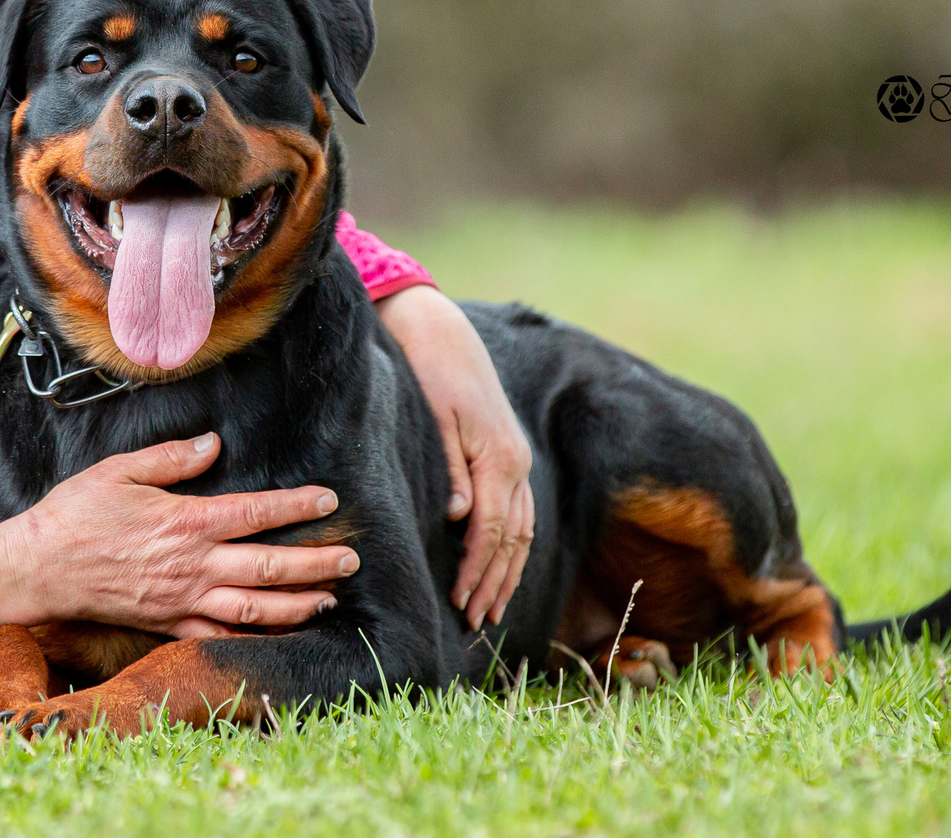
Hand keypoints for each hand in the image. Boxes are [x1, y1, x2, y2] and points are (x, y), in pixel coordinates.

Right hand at [0, 433, 355, 636]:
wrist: (38, 568)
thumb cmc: (75, 514)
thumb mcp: (121, 470)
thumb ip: (172, 458)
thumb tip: (214, 443)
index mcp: (185, 522)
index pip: (255, 512)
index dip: (296, 506)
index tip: (328, 500)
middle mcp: (192, 565)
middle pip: (268, 566)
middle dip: (314, 563)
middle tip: (350, 561)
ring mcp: (182, 599)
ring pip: (254, 608)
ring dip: (296, 605)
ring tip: (328, 599)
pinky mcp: (166, 623)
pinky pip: (219, 634)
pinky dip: (253, 637)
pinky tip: (275, 634)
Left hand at [378, 285, 534, 628]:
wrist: (438, 327)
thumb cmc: (428, 369)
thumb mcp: (435, 416)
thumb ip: (450, 469)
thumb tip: (461, 520)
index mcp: (498, 456)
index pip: (492, 530)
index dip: (476, 571)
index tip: (460, 604)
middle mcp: (515, 462)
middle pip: (513, 539)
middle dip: (495, 583)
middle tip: (475, 623)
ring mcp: (517, 458)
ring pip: (522, 529)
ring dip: (507, 571)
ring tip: (490, 609)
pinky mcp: (508, 453)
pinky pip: (520, 512)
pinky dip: (512, 545)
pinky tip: (501, 565)